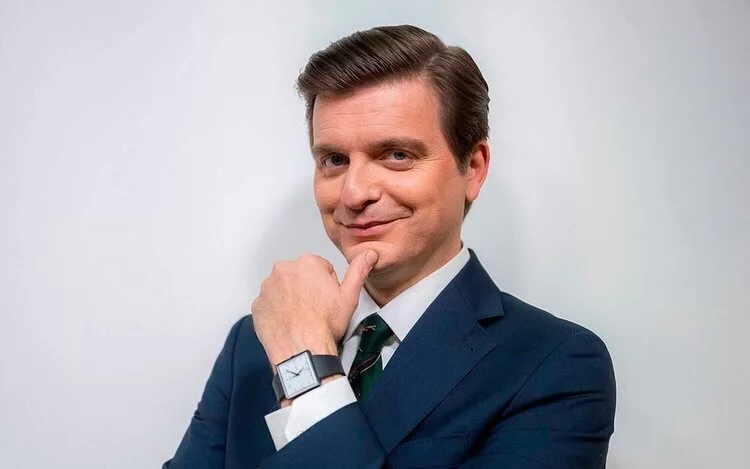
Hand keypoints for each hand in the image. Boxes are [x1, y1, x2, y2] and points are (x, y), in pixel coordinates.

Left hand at [251, 250, 378, 367]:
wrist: (301, 350)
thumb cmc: (324, 324)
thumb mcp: (349, 296)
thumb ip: (358, 270)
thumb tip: (369, 254)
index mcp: (307, 263)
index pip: (320, 268)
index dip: (327, 285)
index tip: (327, 300)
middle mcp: (283, 270)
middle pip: (299, 276)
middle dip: (307, 288)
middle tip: (315, 309)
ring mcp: (267, 287)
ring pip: (283, 288)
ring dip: (290, 298)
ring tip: (301, 318)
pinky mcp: (257, 304)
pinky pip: (269, 303)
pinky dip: (277, 311)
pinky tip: (288, 323)